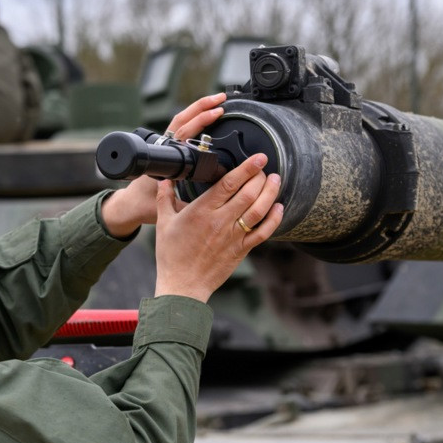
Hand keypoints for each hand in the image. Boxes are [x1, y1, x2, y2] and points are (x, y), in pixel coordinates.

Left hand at [100, 92, 227, 236]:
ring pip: (180, 121)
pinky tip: (207, 114)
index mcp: (162, 159)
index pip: (183, 133)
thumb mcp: (167, 207)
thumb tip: (208, 203)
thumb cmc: (144, 205)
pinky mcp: (165, 148)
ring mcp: (163, 146)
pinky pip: (180, 128)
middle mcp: (162, 148)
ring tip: (217, 100)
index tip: (217, 113)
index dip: (200, 121)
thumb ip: (186, 207)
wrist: (129, 205)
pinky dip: (193, 118)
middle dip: (202, 107)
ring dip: (198, 109)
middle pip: (182, 120)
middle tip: (221, 99)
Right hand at [153, 153, 282, 302]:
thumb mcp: (164, 223)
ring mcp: (233, 237)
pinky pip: (263, 233)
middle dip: (260, 177)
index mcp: (201, 211)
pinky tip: (279, 207)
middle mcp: (220, 222)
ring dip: (270, 193)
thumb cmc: (171, 255)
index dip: (246, 168)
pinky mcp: (241, 250)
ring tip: (276, 180)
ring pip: (258, 210)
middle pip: (248, 193)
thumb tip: (164, 179)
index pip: (228, 183)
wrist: (182, 285)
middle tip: (265, 167)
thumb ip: (164, 198)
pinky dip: (274, 219)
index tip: (258, 157)